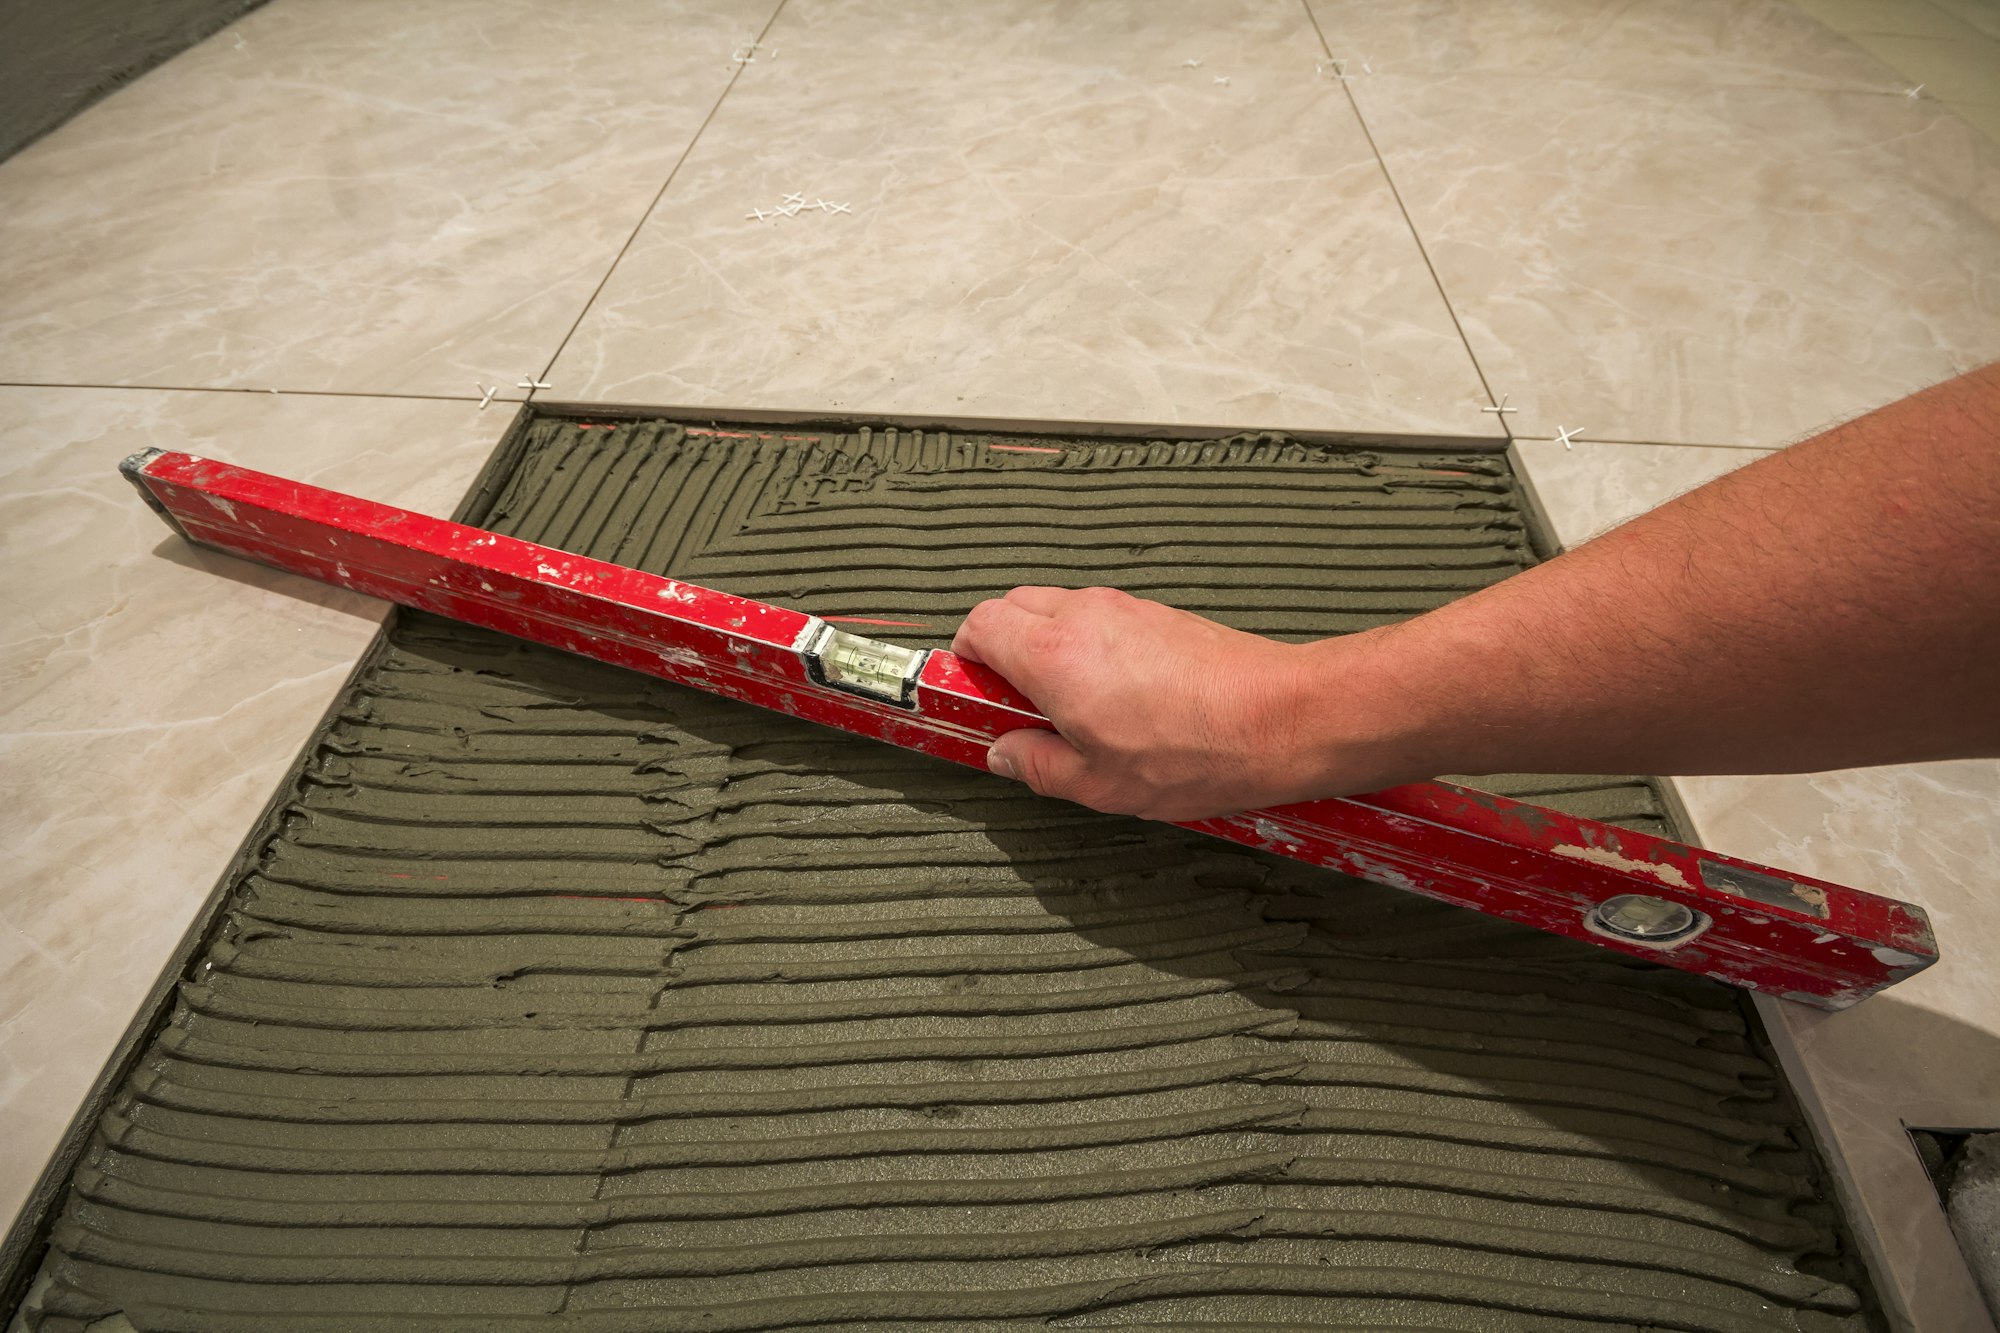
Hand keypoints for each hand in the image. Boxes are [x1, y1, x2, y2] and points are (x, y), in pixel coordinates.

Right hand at [951, 586, 1351, 820]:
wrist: (1282, 718)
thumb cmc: (1199, 751)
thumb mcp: (1099, 784)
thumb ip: (1037, 765)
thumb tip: (1007, 755)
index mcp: (1054, 655)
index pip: (978, 626)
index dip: (966, 662)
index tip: (975, 699)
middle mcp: (1084, 616)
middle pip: (1011, 607)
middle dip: (1000, 651)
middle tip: (1016, 706)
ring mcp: (1125, 608)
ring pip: (1056, 610)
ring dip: (1045, 647)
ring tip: (1070, 707)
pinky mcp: (1158, 613)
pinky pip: (1099, 618)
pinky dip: (1088, 646)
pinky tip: (1115, 697)